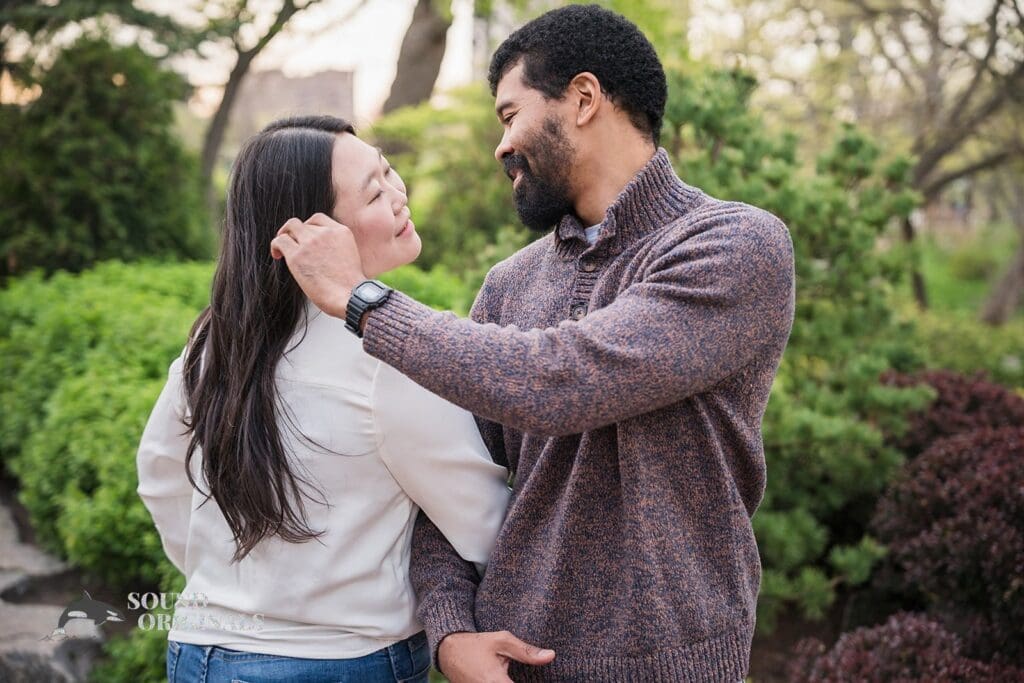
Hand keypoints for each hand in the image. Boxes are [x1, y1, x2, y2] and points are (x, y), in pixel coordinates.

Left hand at [270, 213, 365, 317]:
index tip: (305, 237)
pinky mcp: (297, 256)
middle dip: (296, 233)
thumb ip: (336, 247)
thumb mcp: (350, 256)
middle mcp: (325, 233)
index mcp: (341, 232)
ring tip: (281, 248)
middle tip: (292, 243)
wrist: (350, 295)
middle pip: (303, 224)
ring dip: (284, 235)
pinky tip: (277, 255)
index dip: (308, 227)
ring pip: (290, 227)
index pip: (318, 219)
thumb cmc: (351, 286)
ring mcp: (310, 243)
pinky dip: (275, 246)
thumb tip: (322, 254)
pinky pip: (280, 241)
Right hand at [438, 630, 554, 682]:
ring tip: (511, 674)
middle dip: (521, 682)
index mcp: (495, 682)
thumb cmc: (476, 645)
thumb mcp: (502, 641)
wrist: (448, 652)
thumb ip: (526, 651)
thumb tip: (551, 655)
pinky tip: (505, 678)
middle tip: (521, 674)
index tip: (543, 680)